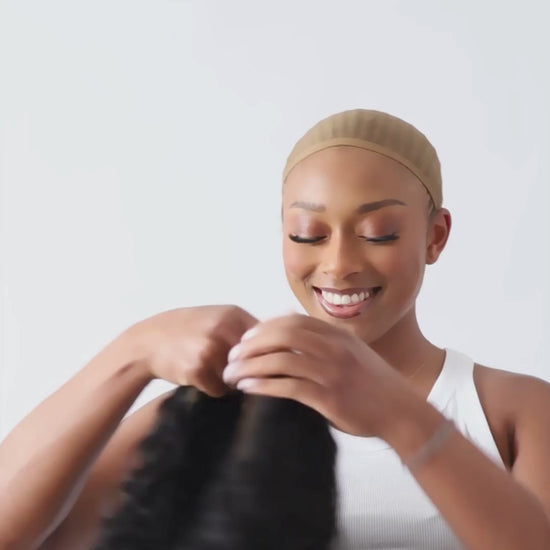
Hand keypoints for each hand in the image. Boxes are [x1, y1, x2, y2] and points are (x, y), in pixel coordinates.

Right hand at [128, 305, 257, 395]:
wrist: (146, 342)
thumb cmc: (186, 330)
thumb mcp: (216, 318)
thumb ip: (244, 329)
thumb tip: (283, 342)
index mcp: (233, 314)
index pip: (270, 339)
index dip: (268, 355)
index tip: (262, 363)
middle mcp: (224, 328)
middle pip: (257, 362)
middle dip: (251, 371)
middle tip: (236, 372)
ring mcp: (210, 349)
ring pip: (239, 379)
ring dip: (231, 382)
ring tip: (213, 371)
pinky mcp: (197, 369)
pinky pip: (220, 390)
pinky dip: (214, 389)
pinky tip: (200, 379)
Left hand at [222, 313, 414, 436]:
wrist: (402, 411)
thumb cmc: (374, 384)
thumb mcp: (352, 352)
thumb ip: (326, 342)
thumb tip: (291, 337)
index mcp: (337, 335)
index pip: (292, 321)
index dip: (264, 327)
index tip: (245, 339)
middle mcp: (333, 348)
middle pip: (282, 335)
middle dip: (251, 344)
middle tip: (232, 356)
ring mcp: (331, 371)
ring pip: (280, 359)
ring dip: (250, 365)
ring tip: (231, 375)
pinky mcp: (329, 397)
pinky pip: (288, 386)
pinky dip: (263, 386)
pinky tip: (248, 389)